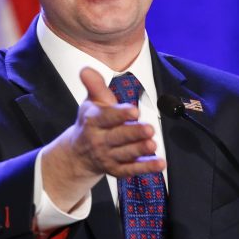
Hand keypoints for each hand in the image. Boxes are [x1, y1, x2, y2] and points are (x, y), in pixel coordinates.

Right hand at [41, 67, 165, 211]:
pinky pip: (131, 170)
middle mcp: (99, 140)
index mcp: (93, 121)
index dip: (120, 114)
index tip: (134, 111)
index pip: (106, 118)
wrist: (78, 154)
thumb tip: (86, 69)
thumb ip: (94, 86)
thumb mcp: (91, 102)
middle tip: (149, 129)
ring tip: (153, 144)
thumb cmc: (91, 122)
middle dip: (133, 133)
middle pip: (117, 137)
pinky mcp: (117, 169)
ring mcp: (108, 156)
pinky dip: (146, 168)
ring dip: (140, 150)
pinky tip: (160, 163)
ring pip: (125, 154)